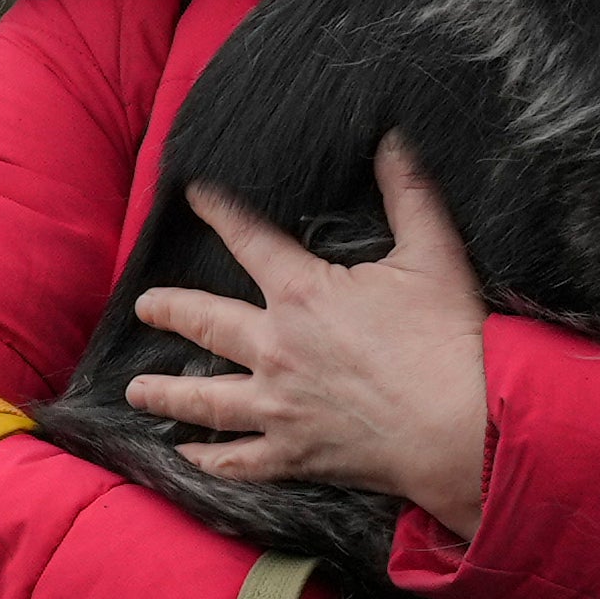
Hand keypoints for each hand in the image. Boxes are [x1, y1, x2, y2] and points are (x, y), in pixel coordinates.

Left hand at [127, 137, 493, 536]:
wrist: (463, 429)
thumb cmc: (450, 341)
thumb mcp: (435, 255)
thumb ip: (409, 193)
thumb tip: (394, 138)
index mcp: (303, 294)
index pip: (249, 239)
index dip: (219, 211)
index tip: (192, 195)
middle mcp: (276, 349)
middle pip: (205, 324)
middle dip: (170, 310)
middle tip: (144, 306)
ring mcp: (279, 407)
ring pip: (205, 399)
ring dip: (165, 392)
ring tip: (136, 390)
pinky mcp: (294, 453)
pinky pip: (237, 460)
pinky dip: (207, 459)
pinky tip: (186, 455)